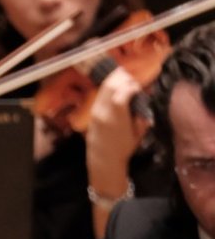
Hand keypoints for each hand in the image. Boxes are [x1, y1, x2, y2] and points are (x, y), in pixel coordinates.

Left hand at [85, 66, 144, 198]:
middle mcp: (103, 111)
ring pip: (104, 86)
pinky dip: (109, 86)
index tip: (138, 88)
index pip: (122, 92)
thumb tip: (147, 96)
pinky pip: (100, 93)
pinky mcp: (92, 111)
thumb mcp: (138, 133)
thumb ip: (143, 115)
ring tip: (126, 81)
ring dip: (116, 80)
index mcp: (116, 118)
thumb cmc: (123, 148)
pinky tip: (117, 87)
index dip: (132, 86)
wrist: (104, 159)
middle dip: (124, 78)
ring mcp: (95, 110)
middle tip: (133, 81)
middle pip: (111, 85)